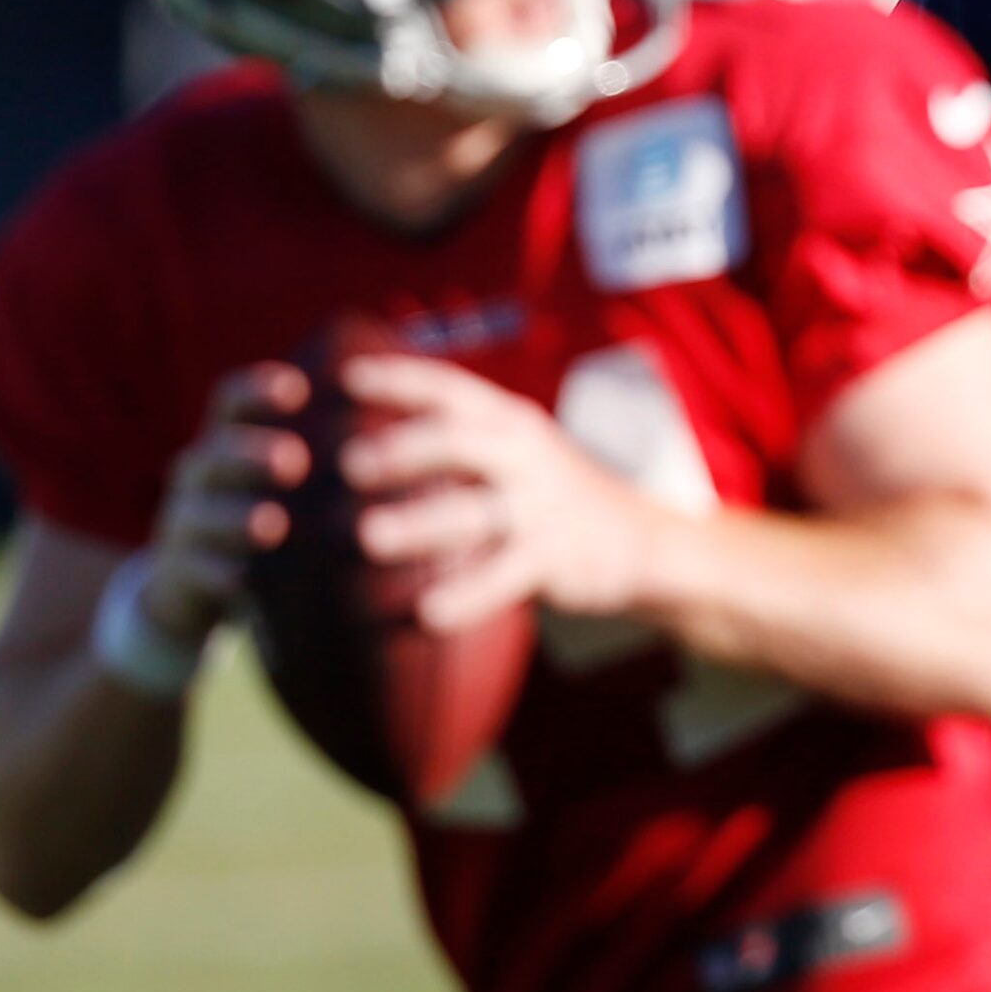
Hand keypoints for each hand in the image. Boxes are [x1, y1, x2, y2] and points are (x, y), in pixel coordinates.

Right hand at [142, 362, 312, 643]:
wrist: (198, 581)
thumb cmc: (268, 514)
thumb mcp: (285, 481)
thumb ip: (324, 457)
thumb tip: (407, 430)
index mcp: (228, 441)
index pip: (231, 402)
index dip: (258, 390)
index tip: (298, 388)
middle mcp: (200, 474)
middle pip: (217, 453)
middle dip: (252, 453)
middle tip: (295, 460)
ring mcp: (184, 522)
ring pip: (201, 513)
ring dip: (236, 517)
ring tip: (273, 524)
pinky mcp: (179, 571)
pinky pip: (195, 568)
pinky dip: (219, 572)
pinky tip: (245, 579)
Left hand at [336, 354, 660, 628]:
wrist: (643, 541)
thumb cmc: (552, 493)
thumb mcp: (519, 448)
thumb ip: (461, 440)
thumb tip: (362, 442)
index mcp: (511, 421)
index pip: (451, 389)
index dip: (401, 379)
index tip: (347, 377)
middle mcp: (525, 455)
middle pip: (460, 441)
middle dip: (405, 449)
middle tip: (351, 464)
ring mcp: (541, 507)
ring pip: (474, 512)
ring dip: (421, 522)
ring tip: (371, 536)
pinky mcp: (554, 558)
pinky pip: (504, 578)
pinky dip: (466, 596)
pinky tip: (429, 614)